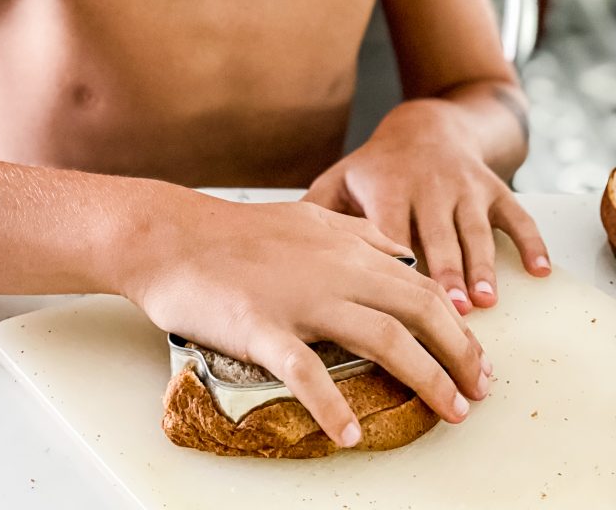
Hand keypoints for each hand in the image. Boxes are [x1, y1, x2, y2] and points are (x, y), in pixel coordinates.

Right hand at [123, 185, 491, 449]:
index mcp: (347, 248)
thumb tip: (400, 252)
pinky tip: (348, 434)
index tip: (477, 357)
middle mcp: (336, 270)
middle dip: (460, 354)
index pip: (421, 286)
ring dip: (425, 378)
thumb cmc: (236, 232)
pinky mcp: (263, 327)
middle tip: (479, 392)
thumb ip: (357, 233)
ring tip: (448, 411)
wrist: (173, 237)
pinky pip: (306, 371)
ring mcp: (302, 299)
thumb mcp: (308, 218)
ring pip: (383, 337)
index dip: (458, 324)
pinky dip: (331, 406)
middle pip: (419, 311)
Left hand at [301, 106, 551, 315]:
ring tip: (485, 301)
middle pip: (436, 235)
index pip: (389, 230)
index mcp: (386, 188)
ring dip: (482, 265)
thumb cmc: (377, 167)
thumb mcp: (342, 179)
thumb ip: (317, 212)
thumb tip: (276, 248)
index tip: (392, 299)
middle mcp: (427, 186)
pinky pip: (516, 215)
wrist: (426, 127)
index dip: (393, 264)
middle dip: (445, 273)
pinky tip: (539, 270)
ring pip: (474, 229)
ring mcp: (463, 187)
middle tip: (450, 313)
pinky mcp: (492, 188)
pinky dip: (530, 242)